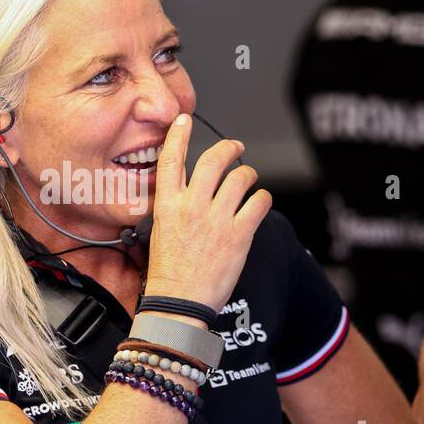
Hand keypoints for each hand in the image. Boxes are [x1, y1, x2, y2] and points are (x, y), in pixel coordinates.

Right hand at [144, 114, 271, 312]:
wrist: (180, 304)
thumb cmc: (169, 273)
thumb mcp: (160, 232)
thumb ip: (175, 208)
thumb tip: (191, 194)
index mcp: (167, 205)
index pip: (171, 160)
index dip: (178, 135)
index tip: (184, 120)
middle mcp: (192, 206)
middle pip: (213, 161)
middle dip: (228, 148)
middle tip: (236, 147)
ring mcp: (216, 219)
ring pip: (240, 178)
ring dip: (248, 174)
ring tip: (250, 178)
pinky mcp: (239, 234)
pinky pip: (259, 202)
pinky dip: (262, 198)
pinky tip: (260, 202)